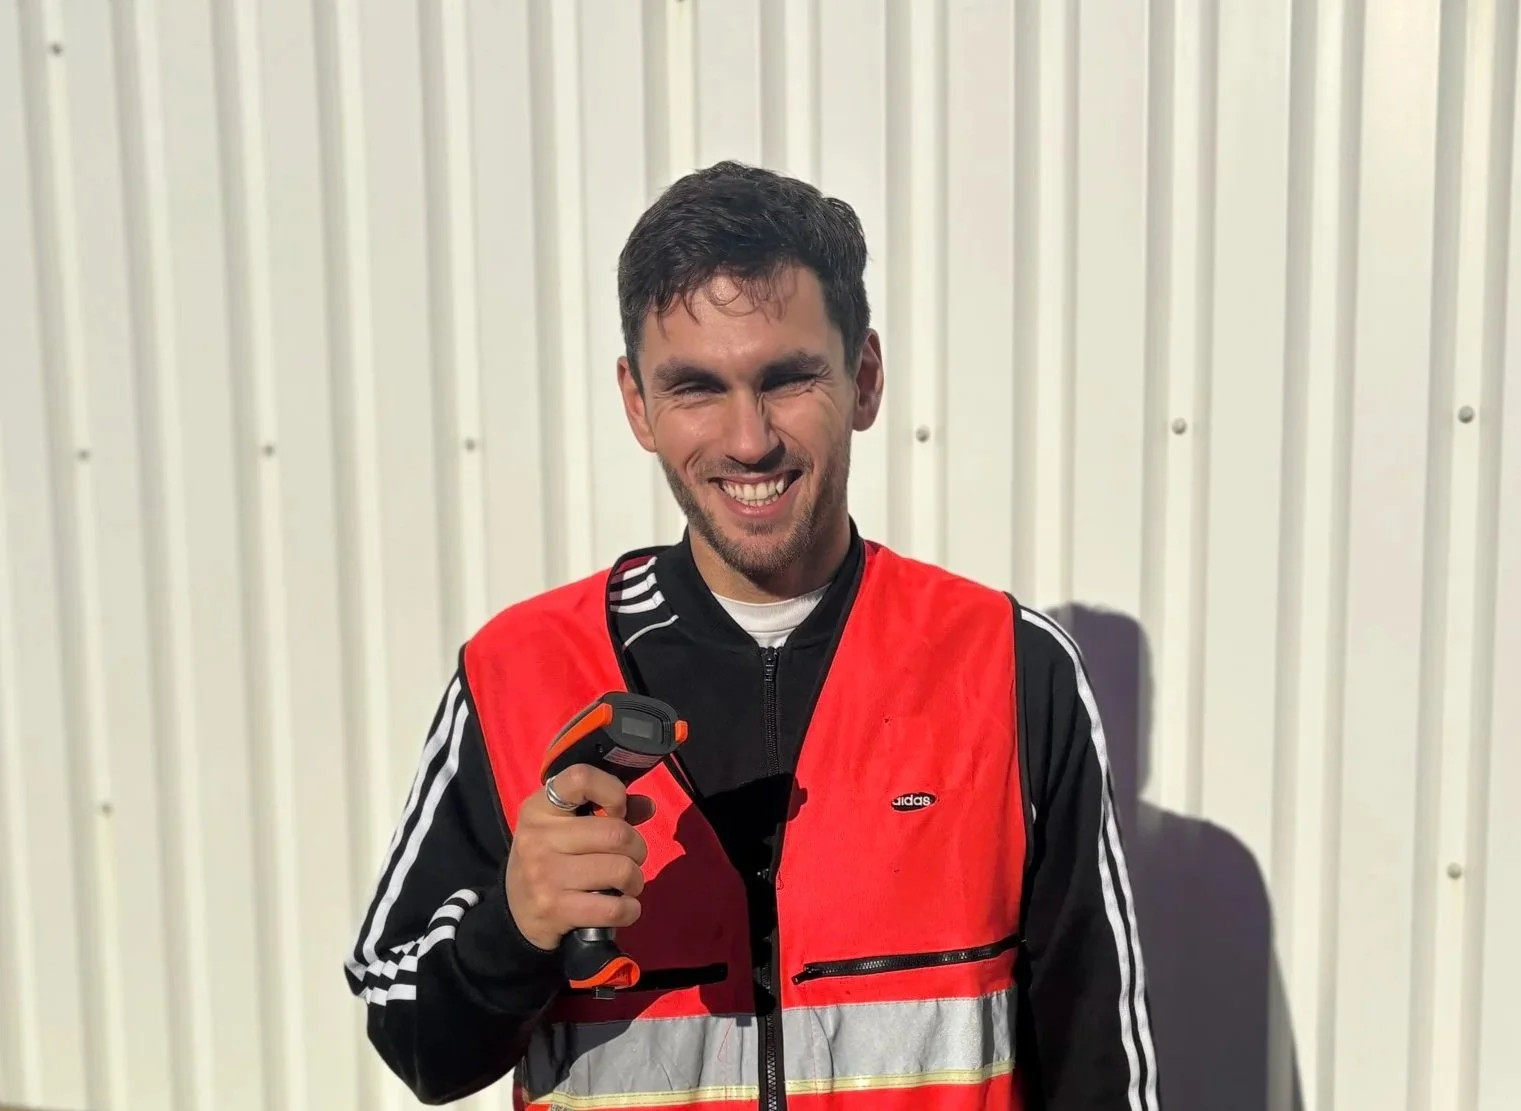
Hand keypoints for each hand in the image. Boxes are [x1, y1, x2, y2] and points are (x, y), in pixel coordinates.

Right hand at [505, 764, 655, 951]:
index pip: (581, 778)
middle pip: (617, 833)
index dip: (613, 791)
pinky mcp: (554, 909)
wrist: (514, 913)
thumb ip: (607, 810)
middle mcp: (538, 837)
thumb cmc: (549, 859)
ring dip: (635, 880)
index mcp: (540, 808)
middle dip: (637, 849)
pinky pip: (614, 908)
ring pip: (621, 870)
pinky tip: (622, 908)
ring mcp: (545, 875)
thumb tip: (648, 806)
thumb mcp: (565, 828)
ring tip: (626, 884)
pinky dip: (630, 910)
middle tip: (630, 858)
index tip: (618, 811)